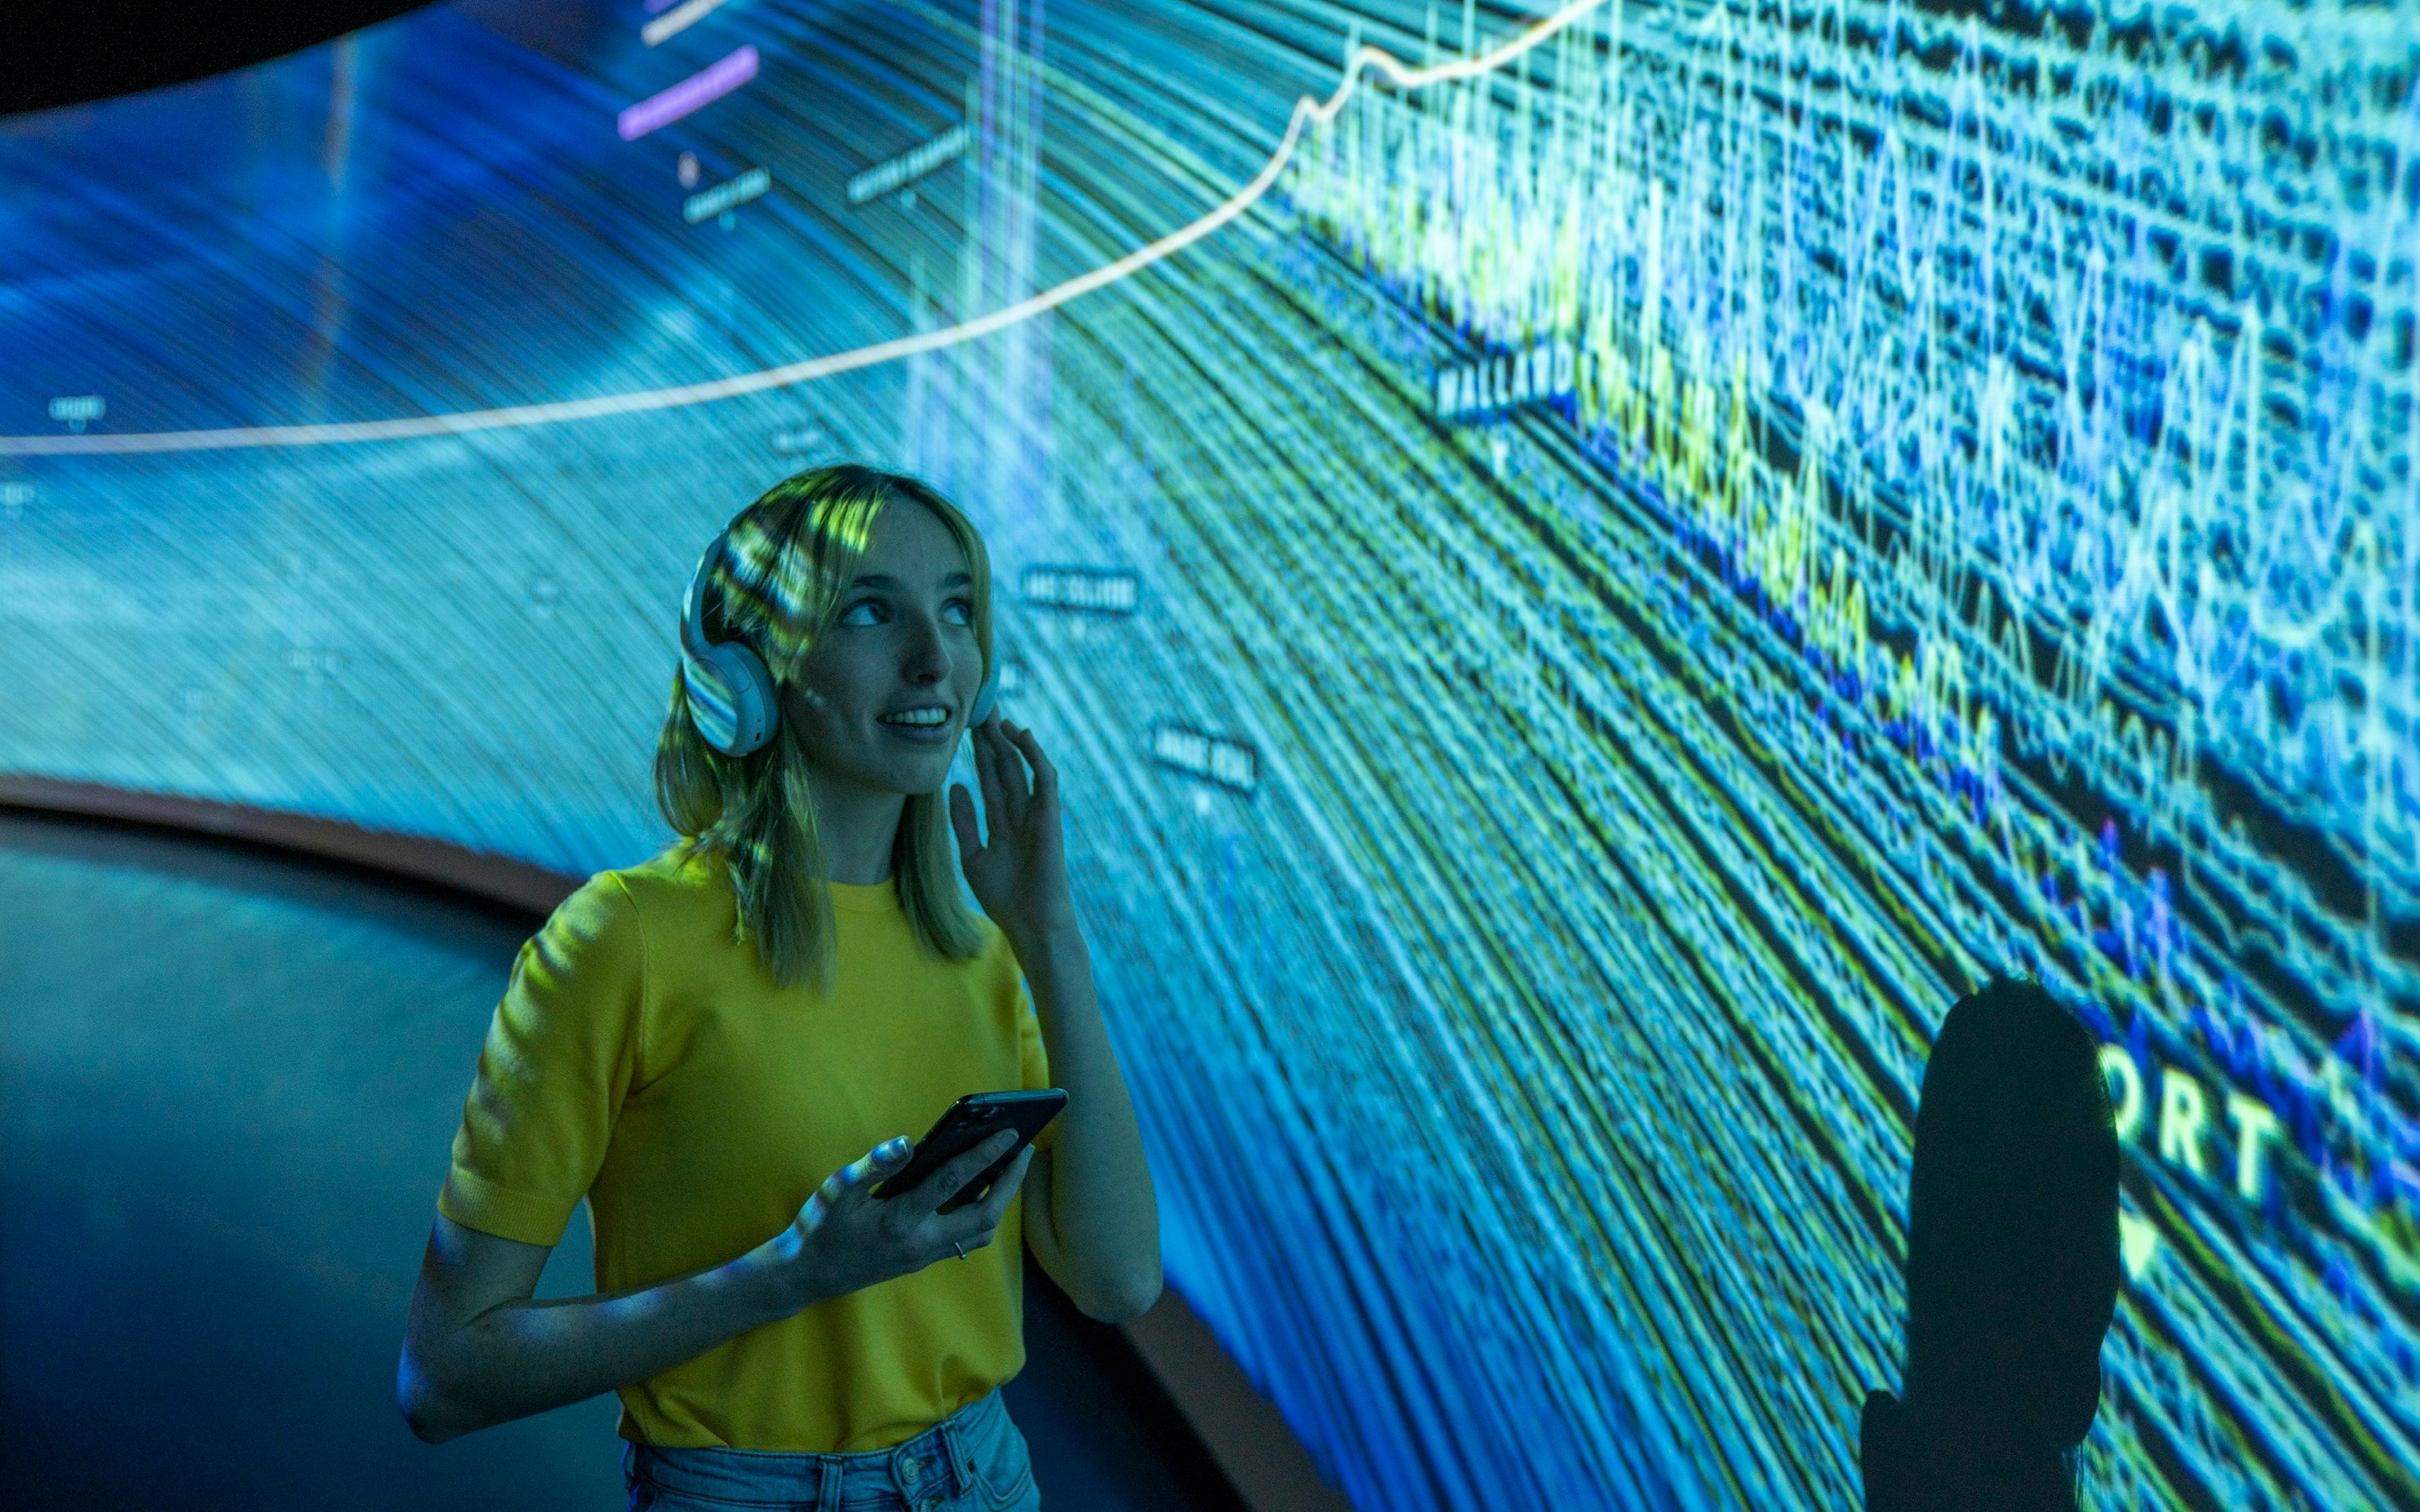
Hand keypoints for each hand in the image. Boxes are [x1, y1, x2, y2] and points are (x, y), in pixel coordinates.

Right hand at [768, 1131, 1035, 1311]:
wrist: (806, 1276)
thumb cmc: (819, 1229)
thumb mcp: (836, 1190)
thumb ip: (874, 1165)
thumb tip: (908, 1143)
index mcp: (901, 1221)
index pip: (954, 1183)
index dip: (984, 1155)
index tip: (1008, 1133)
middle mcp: (920, 1243)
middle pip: (985, 1215)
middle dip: (1011, 1182)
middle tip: (1024, 1149)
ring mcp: (924, 1256)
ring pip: (980, 1232)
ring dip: (1001, 1201)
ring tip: (1009, 1168)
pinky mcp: (921, 1261)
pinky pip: (965, 1239)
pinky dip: (981, 1214)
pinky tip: (981, 1190)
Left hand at [949, 718, 1077, 945]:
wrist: (1031, 923)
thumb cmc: (1004, 898)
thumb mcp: (973, 855)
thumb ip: (965, 821)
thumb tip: (955, 786)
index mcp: (1003, 822)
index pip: (991, 778)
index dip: (980, 752)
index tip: (964, 727)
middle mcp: (1021, 812)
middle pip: (1005, 766)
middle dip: (992, 738)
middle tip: (978, 705)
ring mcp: (1037, 813)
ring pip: (1022, 766)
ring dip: (1009, 740)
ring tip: (994, 714)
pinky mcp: (1050, 816)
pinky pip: (1044, 778)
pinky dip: (1034, 754)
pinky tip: (1019, 734)